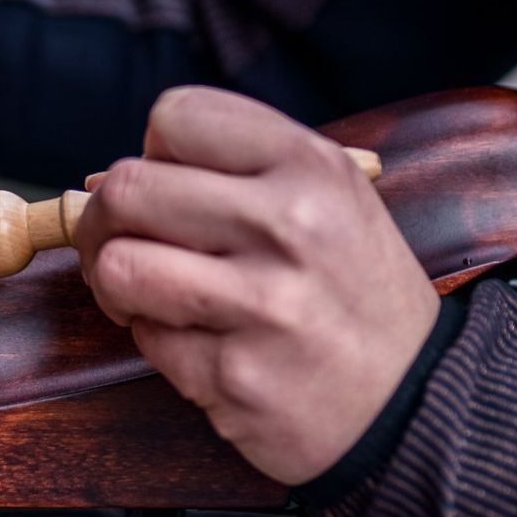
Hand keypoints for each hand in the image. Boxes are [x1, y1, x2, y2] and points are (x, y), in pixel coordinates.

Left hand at [71, 86, 438, 485]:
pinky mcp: (233, 374)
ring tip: (149, 295)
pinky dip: (156, 340)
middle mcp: (289, 226)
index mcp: (311, 167)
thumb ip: (233, 170)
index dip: (155, 151)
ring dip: (116, 284)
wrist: (417, 401)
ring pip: (117, 264)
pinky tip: (201, 341)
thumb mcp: (328, 199)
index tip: (168, 184)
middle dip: (106, 219)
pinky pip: (145, 338)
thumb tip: (99, 179)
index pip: (178, 115)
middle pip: (127, 188)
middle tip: (125, 243)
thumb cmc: (351, 292)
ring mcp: (262, 304)